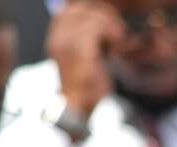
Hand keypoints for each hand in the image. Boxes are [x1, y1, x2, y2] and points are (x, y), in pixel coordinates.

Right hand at [48, 0, 121, 116]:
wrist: (79, 106)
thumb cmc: (87, 82)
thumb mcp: (89, 53)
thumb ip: (91, 35)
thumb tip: (105, 15)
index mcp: (57, 33)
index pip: (73, 7)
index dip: (94, 10)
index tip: (111, 23)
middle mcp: (57, 34)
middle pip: (82, 7)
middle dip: (105, 14)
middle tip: (118, 32)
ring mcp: (65, 42)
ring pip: (91, 15)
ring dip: (110, 25)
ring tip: (118, 41)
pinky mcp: (77, 51)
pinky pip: (96, 28)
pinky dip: (111, 34)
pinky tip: (116, 48)